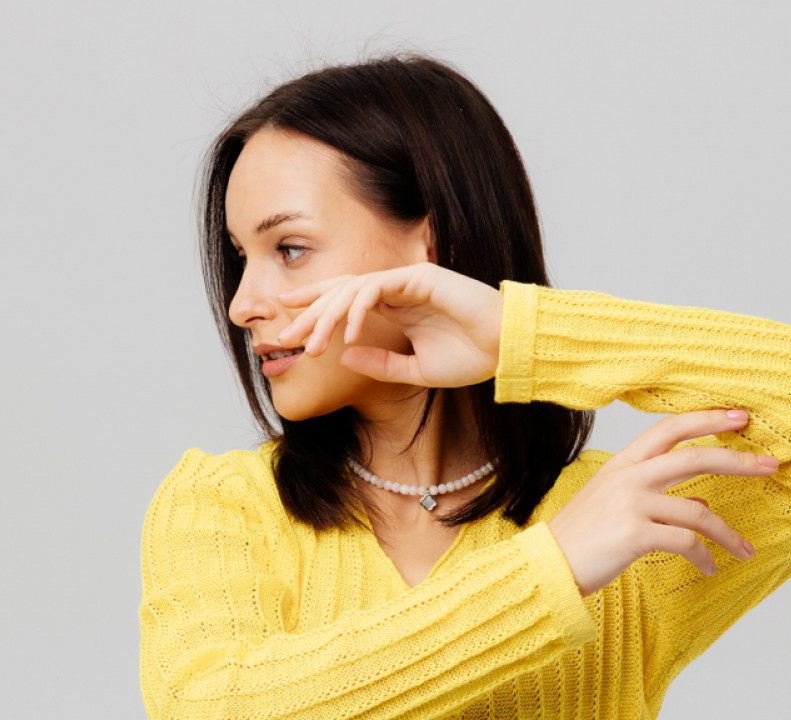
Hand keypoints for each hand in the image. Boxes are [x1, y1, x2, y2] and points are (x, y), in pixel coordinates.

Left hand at [276, 264, 503, 388]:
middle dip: (309, 314)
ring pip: (352, 289)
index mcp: (395, 310)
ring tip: (311, 345)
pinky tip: (346, 333)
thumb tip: (343, 357)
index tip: (289, 328)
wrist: (506, 350)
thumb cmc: (470, 359)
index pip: (346, 304)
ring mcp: (406, 281)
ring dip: (327, 317)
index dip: (316, 311)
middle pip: (340, 293)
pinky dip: (357, 309)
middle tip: (283, 337)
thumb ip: (380, 365)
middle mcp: (396, 291)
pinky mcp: (418, 276)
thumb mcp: (415, 372)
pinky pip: (376, 287)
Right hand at [546, 408, 779, 596]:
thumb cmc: (581, 540)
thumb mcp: (615, 507)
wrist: (546, 568)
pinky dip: (704, 557)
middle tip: (770, 464)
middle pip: (695, 457)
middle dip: (738, 460)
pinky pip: (685, 543)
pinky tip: (709, 570)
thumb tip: (704, 506)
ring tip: (745, 550)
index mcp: (623, 464)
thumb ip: (657, 499)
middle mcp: (629, 478)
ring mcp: (631, 505)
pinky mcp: (634, 536)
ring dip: (727, 533)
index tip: (741, 417)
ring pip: (698, 511)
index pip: (671, 429)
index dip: (709, 419)